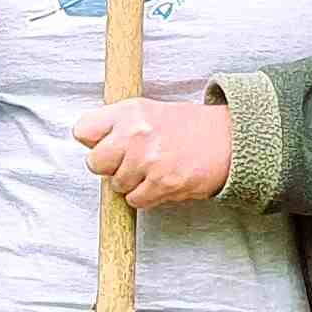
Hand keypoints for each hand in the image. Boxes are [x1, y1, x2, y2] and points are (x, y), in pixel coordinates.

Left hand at [72, 98, 235, 208]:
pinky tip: (161, 181)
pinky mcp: (162, 183)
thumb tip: (89, 144)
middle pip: (95, 163)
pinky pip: (136, 200)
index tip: (105, 144)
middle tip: (131, 160)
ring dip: (131, 182)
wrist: (229, 140)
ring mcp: (149, 160)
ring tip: (153, 168)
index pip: (83, 130)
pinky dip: (146, 196)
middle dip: (110, 166)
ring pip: (116, 184)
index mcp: (130, 111)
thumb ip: (117, 124)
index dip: (92, 141)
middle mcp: (136, 133)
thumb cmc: (187, 127)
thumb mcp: (148, 111)